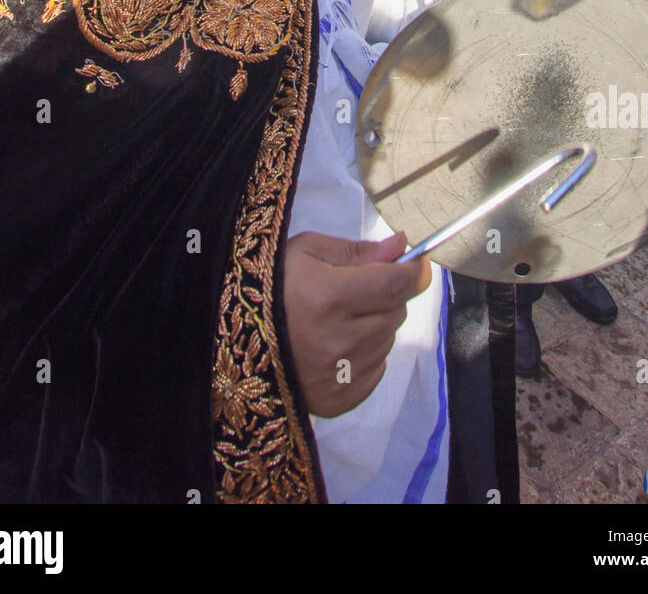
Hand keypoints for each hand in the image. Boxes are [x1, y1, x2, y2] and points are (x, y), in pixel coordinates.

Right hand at [283, 232, 430, 417]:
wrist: (232, 341)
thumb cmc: (269, 287)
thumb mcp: (304, 253)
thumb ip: (357, 252)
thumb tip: (401, 247)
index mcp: (328, 297)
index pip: (396, 285)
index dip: (414, 271)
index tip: (415, 263)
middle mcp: (338, 340)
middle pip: (396, 312)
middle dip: (386, 295)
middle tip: (356, 291)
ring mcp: (339, 376)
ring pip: (388, 340)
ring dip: (375, 324)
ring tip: (339, 319)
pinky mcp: (338, 401)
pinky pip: (377, 370)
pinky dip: (366, 355)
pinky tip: (337, 345)